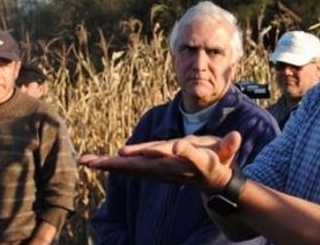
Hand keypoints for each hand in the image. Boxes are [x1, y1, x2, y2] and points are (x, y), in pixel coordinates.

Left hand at [79, 131, 241, 191]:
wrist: (212, 182)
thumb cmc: (220, 162)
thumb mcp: (226, 153)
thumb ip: (229, 146)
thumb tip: (234, 137)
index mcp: (187, 162)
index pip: (178, 155)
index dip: (166, 152)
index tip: (155, 149)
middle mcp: (168, 168)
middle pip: (142, 166)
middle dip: (119, 164)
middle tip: (95, 162)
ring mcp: (157, 170)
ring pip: (130, 167)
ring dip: (107, 164)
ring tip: (85, 160)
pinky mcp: (151, 168)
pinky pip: (128, 166)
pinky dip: (110, 164)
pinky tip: (94, 161)